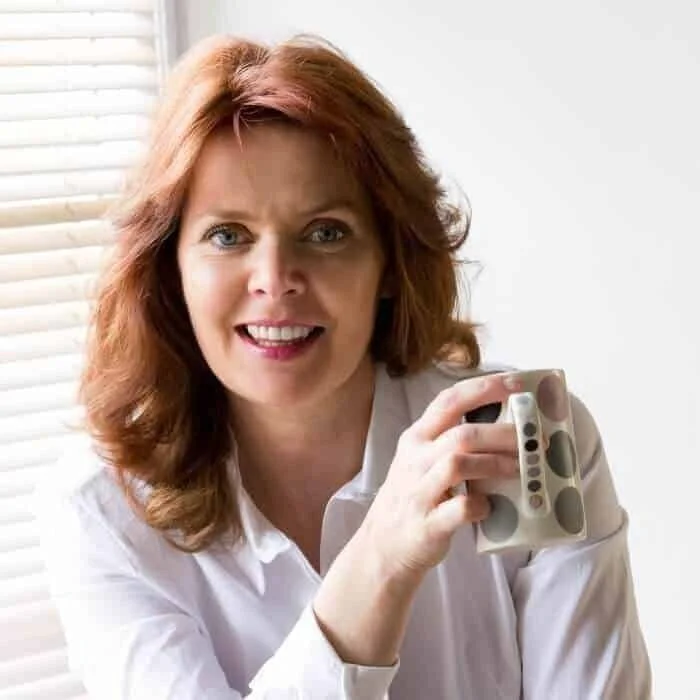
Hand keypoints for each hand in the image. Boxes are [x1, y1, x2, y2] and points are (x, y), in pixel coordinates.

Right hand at [361, 373, 521, 583]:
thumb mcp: (422, 460)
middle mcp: (414, 460)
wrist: (382, 546)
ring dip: (496, 464)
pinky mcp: (427, 523)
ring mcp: (419, 491)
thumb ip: (451, 442)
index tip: (516, 383)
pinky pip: (459, 508)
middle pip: (463, 435)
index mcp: (416, 438)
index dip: (484, 388)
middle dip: (503, 433)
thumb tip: (508, 427)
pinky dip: (480, 505)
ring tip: (521, 470)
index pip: (449, 401)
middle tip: (533, 440)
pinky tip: (490, 506)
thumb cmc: (414, 497)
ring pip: (458, 464)